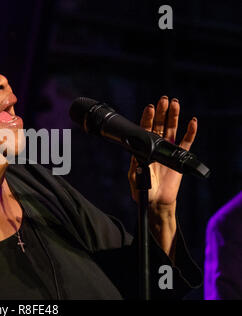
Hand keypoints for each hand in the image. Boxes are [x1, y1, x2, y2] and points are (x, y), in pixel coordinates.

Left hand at [127, 96, 196, 254]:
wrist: (156, 201)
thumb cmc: (143, 192)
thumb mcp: (136, 181)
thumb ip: (137, 172)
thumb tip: (139, 164)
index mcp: (142, 150)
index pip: (144, 131)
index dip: (147, 119)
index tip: (150, 108)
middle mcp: (155, 147)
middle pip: (158, 126)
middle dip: (161, 112)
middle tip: (163, 100)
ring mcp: (167, 150)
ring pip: (171, 130)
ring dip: (173, 117)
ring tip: (175, 103)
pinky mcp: (179, 157)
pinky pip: (186, 142)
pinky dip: (190, 132)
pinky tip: (192, 121)